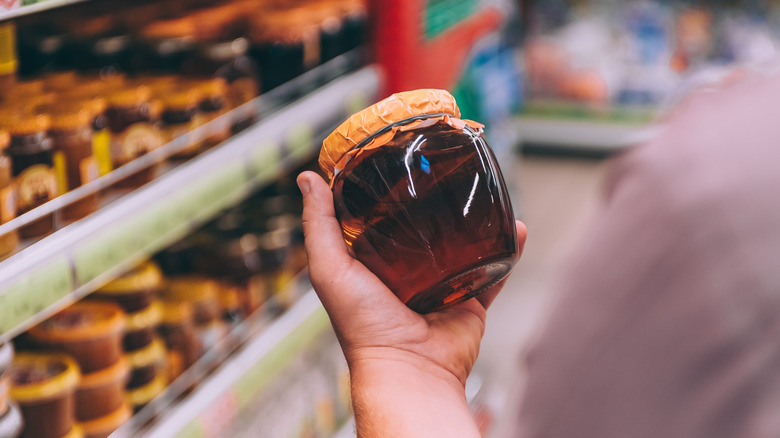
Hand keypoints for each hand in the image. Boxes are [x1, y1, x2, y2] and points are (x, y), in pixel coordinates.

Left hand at [298, 170, 526, 436]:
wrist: (410, 368)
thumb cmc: (363, 326)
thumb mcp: (330, 269)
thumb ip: (319, 225)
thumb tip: (307, 178)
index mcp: (373, 266)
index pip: (378, 221)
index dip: (385, 194)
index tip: (395, 160)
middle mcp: (408, 274)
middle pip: (425, 230)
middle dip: (436, 203)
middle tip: (446, 171)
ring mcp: (442, 286)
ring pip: (463, 246)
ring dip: (475, 221)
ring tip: (483, 191)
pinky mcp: (470, 300)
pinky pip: (493, 270)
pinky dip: (506, 250)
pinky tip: (515, 227)